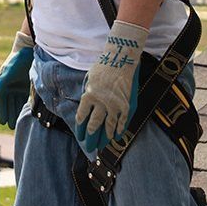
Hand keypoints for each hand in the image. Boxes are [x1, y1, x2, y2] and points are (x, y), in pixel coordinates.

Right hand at [0, 31, 33, 128]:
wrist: (30, 50)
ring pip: (16, 104)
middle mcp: (10, 88)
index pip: (0, 101)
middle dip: (9, 115)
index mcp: (2, 84)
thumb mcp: (9, 71)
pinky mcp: (28, 88)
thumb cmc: (17, 60)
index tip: (2, 121)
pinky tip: (26, 115)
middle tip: (11, 126)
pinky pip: (25, 100)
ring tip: (17, 124)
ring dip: (16, 114)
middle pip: (8, 105)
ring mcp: (19, 88)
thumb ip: (1, 83)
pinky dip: (24, 108)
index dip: (1, 111)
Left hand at [75, 21, 147, 151]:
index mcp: (88, 95)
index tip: (80, 136)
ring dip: (104, 137)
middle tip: (89, 146)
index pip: (81, 117)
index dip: (80, 128)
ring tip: (102, 145)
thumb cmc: (103, 67)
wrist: (121, 59)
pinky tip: (116, 136)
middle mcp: (100, 102)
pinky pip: (122, 122)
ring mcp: (114, 104)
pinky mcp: (126, 104)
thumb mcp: (88, 79)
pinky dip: (119, 130)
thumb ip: (87, 94)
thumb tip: (85, 109)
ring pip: (108, 126)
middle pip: (93, 125)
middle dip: (90, 138)